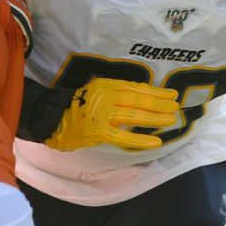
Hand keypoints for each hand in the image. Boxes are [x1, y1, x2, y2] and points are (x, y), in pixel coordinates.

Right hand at [44, 78, 179, 151]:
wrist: (49, 118)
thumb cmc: (75, 106)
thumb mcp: (96, 91)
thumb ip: (116, 93)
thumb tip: (142, 97)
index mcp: (106, 84)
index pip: (136, 88)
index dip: (156, 92)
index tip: (172, 95)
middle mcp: (106, 96)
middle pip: (138, 100)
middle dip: (160, 104)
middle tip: (176, 107)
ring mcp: (102, 113)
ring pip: (134, 115)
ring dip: (155, 118)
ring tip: (171, 119)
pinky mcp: (98, 131)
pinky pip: (123, 136)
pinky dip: (141, 139)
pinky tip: (155, 141)